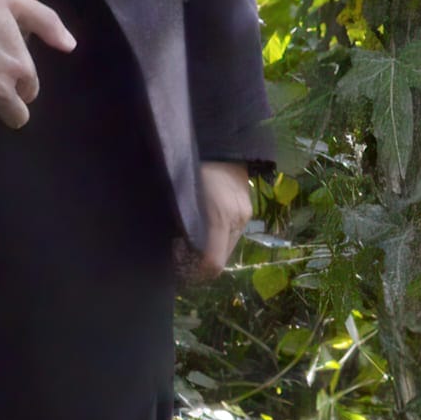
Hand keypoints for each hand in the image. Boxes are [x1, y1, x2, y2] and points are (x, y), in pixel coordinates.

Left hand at [180, 161, 254, 281]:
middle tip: (180, 260)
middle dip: (201, 265)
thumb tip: (173, 250)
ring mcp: (244, 216)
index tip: (179, 271)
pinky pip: (232, 235)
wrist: (221, 146)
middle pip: (221, 259)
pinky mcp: (247, 211)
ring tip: (191, 246)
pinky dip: (218, 239)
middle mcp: (236, 220)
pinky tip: (205, 231)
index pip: (213, 262)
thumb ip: (180, 223)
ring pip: (228, 248)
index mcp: (218, 216)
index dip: (196, 273)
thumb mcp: (180, 196)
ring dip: (210, 252)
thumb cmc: (192, 169)